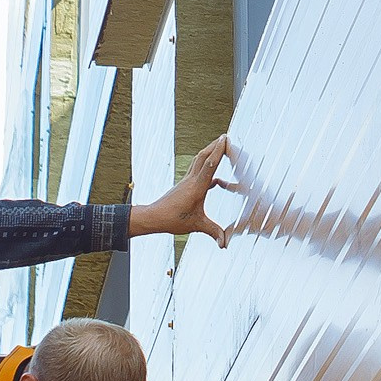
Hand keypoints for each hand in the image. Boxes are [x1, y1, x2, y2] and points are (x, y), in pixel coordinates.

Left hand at [129, 133, 236, 247]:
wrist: (154, 217)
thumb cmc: (172, 220)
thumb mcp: (196, 226)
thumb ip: (213, 232)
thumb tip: (224, 243)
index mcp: (196, 187)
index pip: (209, 165)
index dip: (218, 151)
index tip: (225, 140)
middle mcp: (191, 180)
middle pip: (203, 157)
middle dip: (215, 146)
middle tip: (225, 137)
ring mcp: (187, 181)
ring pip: (199, 161)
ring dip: (209, 152)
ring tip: (219, 145)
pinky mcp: (184, 184)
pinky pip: (198, 171)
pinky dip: (207, 168)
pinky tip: (216, 178)